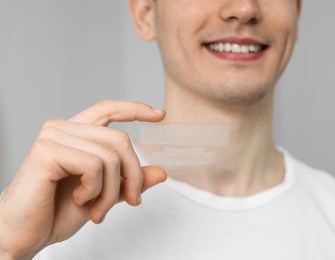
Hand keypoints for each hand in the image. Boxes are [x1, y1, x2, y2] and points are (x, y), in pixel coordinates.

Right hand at [0, 100, 166, 258]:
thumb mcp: (104, 195)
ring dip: (112, 190)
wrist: (25, 236)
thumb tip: (161, 172)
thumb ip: (129, 181)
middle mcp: (62, 128)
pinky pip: (94, 165)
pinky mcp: (46, 151)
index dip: (135, 109)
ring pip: (110, 155)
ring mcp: (53, 137)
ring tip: (98, 209)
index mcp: (74, 133)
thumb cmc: (57, 213)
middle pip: (120, 139)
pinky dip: (95, 189)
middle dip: (132, 175)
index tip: (160, 114)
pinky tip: (79, 199)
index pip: (108, 110)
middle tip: (131, 201)